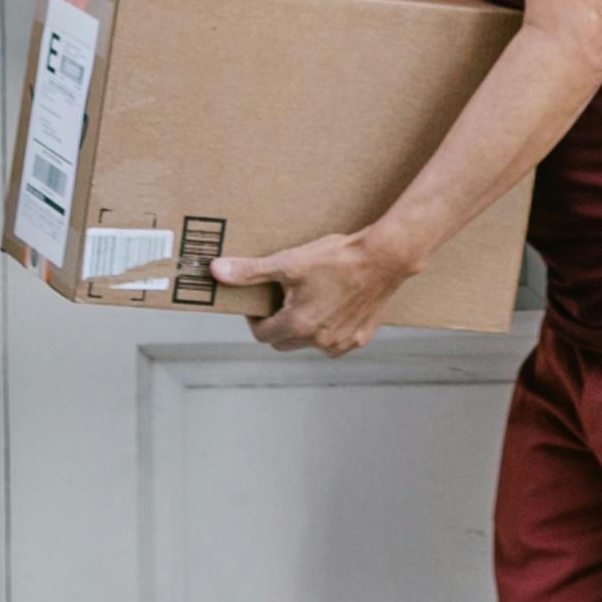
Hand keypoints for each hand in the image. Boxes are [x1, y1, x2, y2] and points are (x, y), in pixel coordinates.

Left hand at [218, 229, 408, 354]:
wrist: (385, 257)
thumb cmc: (337, 258)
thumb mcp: (289, 262)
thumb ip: (251, 271)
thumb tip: (216, 271)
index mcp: (298, 325)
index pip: (262, 334)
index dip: (255, 318)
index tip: (259, 302)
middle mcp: (319, 342)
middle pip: (284, 341)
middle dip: (277, 324)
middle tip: (282, 298)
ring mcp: (341, 343)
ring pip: (309, 343)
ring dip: (303, 328)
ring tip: (309, 298)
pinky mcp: (360, 338)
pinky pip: (334, 340)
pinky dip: (328, 328)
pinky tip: (333, 304)